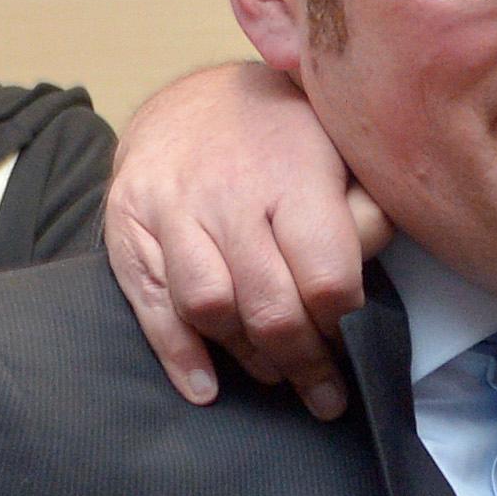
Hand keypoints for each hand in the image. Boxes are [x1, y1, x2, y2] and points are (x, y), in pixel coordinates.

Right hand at [104, 59, 387, 418]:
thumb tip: (368, 263)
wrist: (188, 101)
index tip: (352, 342)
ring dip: (247, 356)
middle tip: (324, 393)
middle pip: (269, 305)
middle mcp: (227, 193)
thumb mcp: (335, 146)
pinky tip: (205, 387)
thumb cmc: (278, 135)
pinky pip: (151, 305)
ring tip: (274, 374)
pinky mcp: (128, 228)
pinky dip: (178, 355)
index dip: (342, 324)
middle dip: (304, 362)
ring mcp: (171, 210)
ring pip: (210, 309)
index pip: (325, 275)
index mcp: (291, 172)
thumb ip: (362, 204)